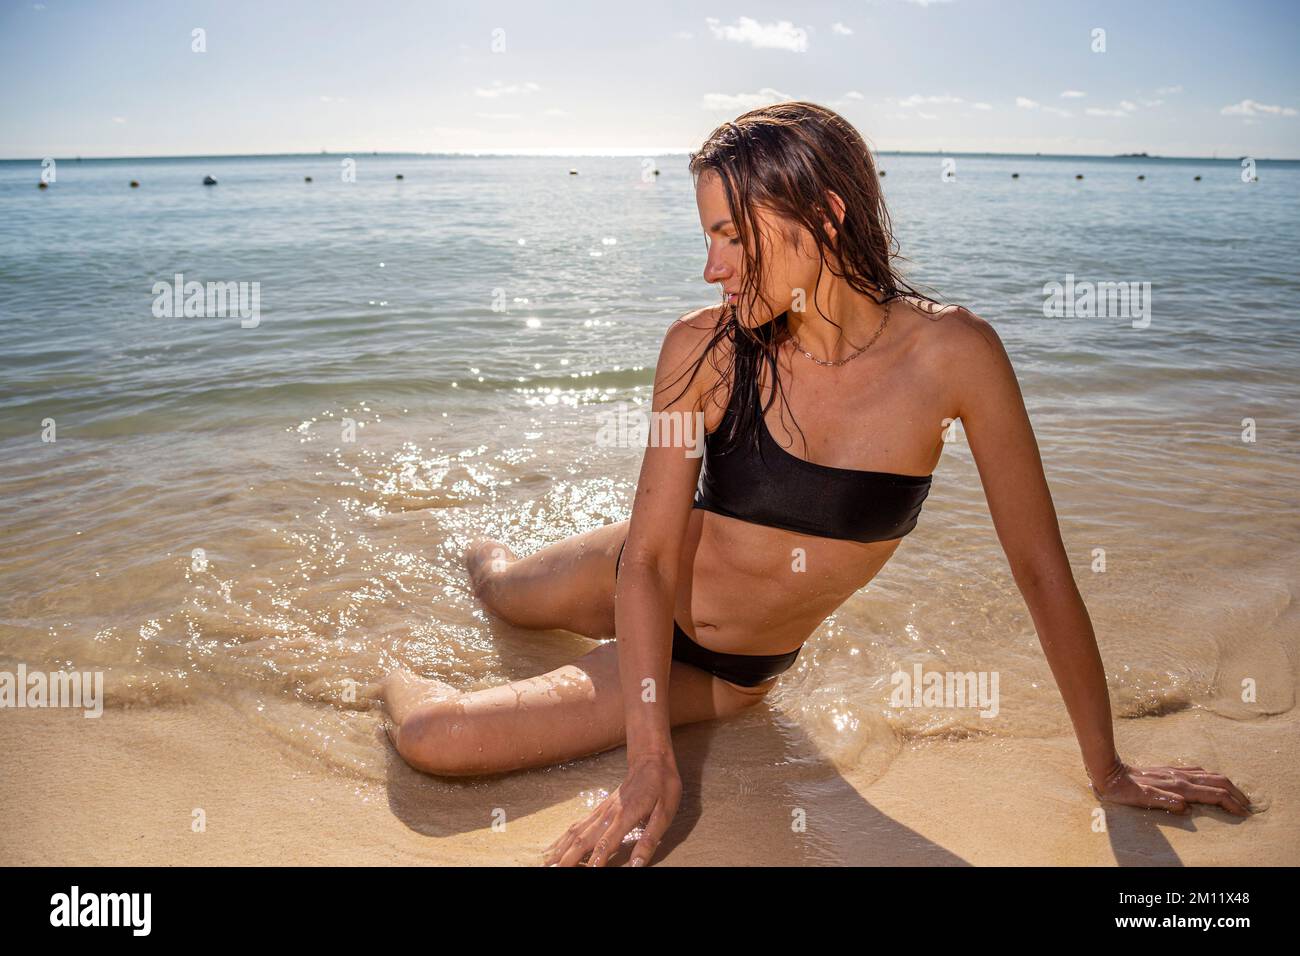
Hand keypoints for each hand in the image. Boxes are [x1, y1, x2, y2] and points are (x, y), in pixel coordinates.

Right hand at [542, 751, 681, 866]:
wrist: (651, 759)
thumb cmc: (663, 786)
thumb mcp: (665, 813)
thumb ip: (650, 840)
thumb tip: (637, 865)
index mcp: (625, 817)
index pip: (605, 844)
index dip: (595, 862)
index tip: (587, 874)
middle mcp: (608, 815)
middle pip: (582, 841)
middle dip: (567, 859)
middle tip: (551, 871)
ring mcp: (601, 811)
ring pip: (575, 833)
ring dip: (560, 850)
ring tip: (546, 864)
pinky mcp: (599, 810)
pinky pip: (577, 826)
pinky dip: (563, 839)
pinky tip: (554, 847)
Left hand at [1090, 759, 1250, 815]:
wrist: (1111, 772)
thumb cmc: (1126, 790)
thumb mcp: (1142, 799)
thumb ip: (1164, 801)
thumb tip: (1186, 807)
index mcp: (1179, 786)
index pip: (1213, 794)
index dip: (1231, 803)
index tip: (1243, 812)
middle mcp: (1181, 777)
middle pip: (1218, 782)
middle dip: (1236, 794)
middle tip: (1248, 806)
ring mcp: (1176, 772)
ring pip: (1210, 775)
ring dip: (1227, 785)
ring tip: (1237, 794)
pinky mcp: (1170, 770)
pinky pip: (1198, 771)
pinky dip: (1212, 777)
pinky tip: (1212, 780)